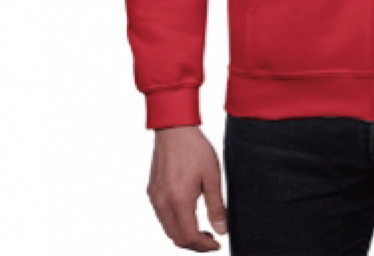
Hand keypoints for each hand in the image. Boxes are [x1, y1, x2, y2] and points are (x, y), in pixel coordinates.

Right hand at [147, 126, 227, 250]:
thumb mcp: (212, 176)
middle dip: (194, 244)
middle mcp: (163, 203)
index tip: (216, 244)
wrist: (174, 128)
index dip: (204, 246)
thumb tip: (222, 230)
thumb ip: (216, 206)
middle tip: (210, 239)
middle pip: (176, 238)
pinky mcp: (152, 191)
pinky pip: (162, 216)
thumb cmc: (195, 149)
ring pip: (168, 229)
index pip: (189, 237)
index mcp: (179, 200)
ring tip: (201, 228)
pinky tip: (188, 213)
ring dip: (184, 234)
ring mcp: (155, 198)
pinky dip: (175, 222)